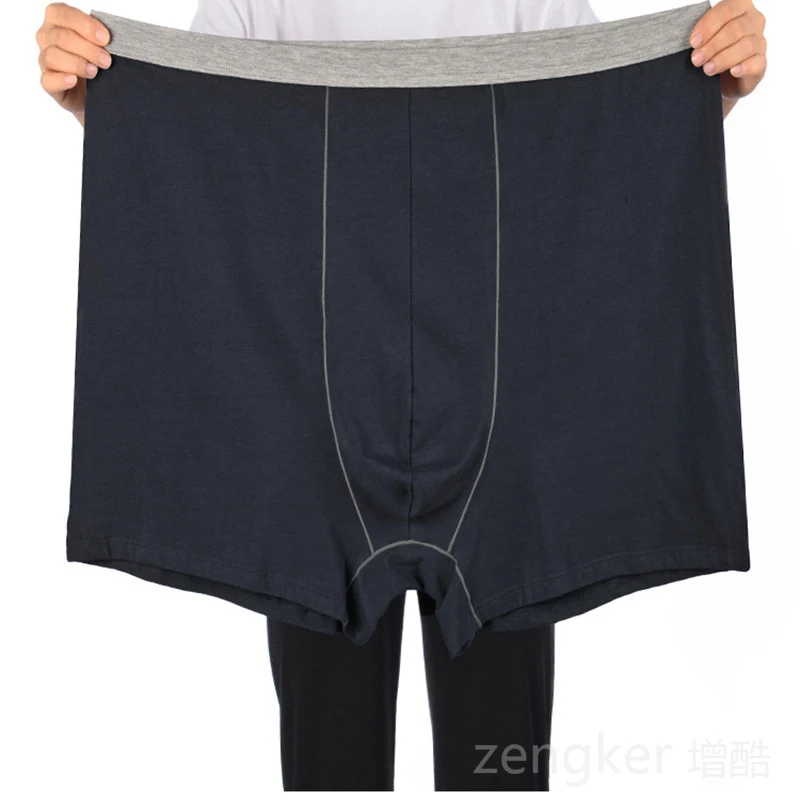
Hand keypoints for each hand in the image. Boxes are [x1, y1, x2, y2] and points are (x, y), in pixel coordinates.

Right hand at [36, 3, 111, 120]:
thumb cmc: (99, 62)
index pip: (64, 14)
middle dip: (87, 49)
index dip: (85, 26)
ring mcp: (45, 60)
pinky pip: (47, 80)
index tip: (106, 38)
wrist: (100, 93)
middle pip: (61, 37)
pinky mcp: (48, 83)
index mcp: (58, 20)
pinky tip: (73, 80)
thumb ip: (100, 37)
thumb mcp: (101, 45)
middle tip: (106, 61)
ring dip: (77, 64)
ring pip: (52, 56)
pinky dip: (61, 80)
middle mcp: (47, 37)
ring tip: (94, 72)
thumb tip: (110, 37)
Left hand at [690, 0, 766, 103]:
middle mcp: (753, 21)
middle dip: (713, 45)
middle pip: (736, 28)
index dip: (709, 25)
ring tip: (708, 69)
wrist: (718, 81)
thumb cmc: (709, 54)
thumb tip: (693, 42)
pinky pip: (757, 62)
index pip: (727, 9)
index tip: (693, 42)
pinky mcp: (761, 63)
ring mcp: (759, 41)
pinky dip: (744, 67)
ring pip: (746, 45)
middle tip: (697, 59)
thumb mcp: (702, 41)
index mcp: (739, 7)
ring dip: (723, 58)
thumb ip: (701, 36)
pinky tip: (733, 71)